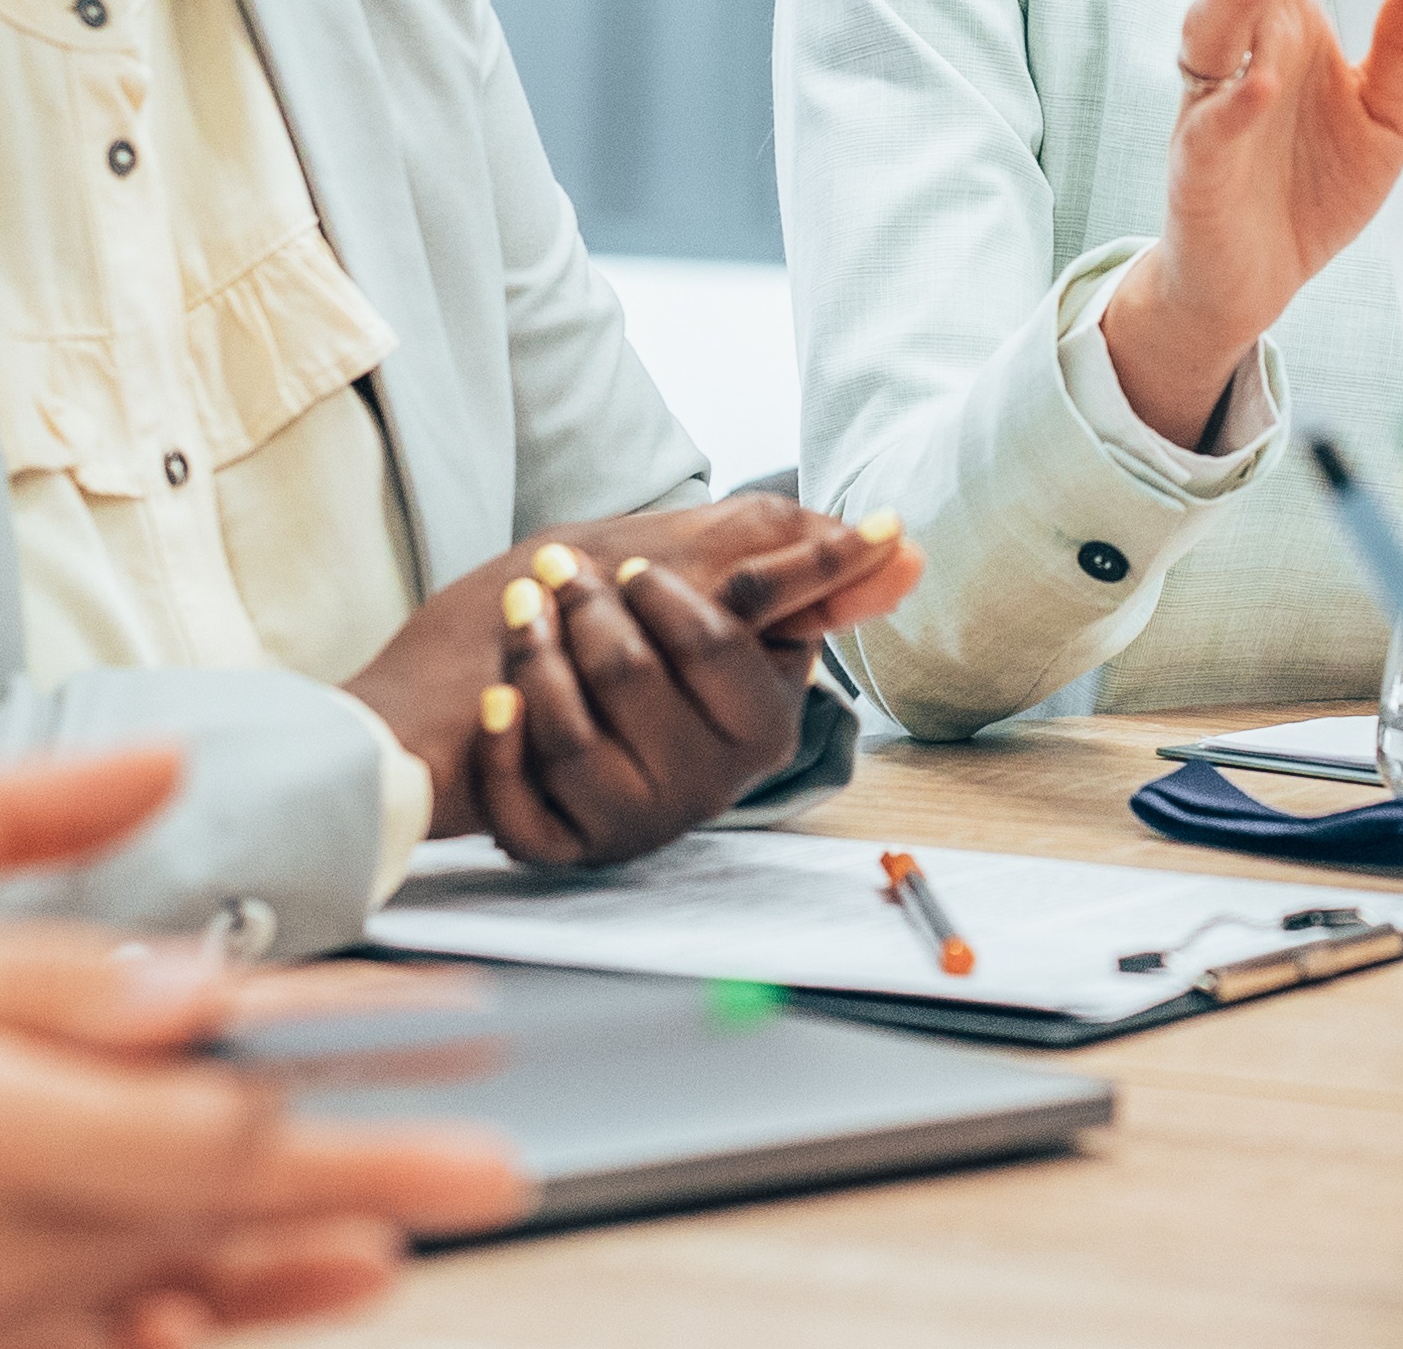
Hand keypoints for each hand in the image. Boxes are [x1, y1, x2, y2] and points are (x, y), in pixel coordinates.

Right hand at [0, 750, 531, 1348]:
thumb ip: (17, 934)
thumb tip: (187, 955)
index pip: (206, 1124)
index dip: (353, 1106)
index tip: (464, 1081)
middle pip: (207, 1224)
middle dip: (361, 1195)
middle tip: (496, 1178)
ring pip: (147, 1308)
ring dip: (276, 1278)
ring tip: (385, 1251)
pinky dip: (149, 1342)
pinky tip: (216, 1321)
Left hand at [348, 499, 914, 864]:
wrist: (536, 711)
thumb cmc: (633, 639)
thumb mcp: (727, 594)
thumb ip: (809, 573)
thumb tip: (908, 550)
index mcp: (759, 728)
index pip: (716, 644)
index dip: (662, 594)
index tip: (632, 564)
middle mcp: (705, 787)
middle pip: (632, 678)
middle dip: (584, 608)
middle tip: (556, 571)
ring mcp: (632, 824)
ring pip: (571, 738)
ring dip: (532, 660)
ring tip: (519, 612)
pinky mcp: (564, 852)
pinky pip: (522, 809)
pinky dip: (501, 745)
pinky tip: (494, 699)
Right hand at [1100, 0, 1402, 441]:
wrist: (1258, 281)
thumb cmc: (1314, 182)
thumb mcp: (1388, 108)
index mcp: (1278, 23)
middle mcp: (1237, 51)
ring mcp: (1211, 106)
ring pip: (1210, 32)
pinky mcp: (1200, 169)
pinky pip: (1209, 127)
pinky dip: (1233, 102)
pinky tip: (1260, 80)